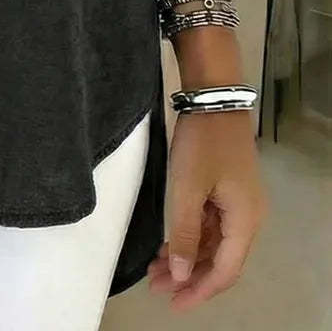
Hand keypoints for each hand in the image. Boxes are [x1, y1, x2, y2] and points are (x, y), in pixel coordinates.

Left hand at [147, 108, 267, 311]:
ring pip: (212, 242)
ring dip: (186, 257)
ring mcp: (237, 202)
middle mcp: (247, 217)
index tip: (173, 304)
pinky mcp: (225, 189)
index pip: (225, 271)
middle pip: (220, 260)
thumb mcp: (187, 188)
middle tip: (156, 287)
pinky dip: (189, 236)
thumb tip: (182, 274)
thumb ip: (184, 233)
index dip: (200, 291)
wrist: (213, 98)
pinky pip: (209, 224)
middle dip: (188, 276)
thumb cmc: (202, 144)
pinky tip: (166, 243)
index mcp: (245, 221)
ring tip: (155, 269)